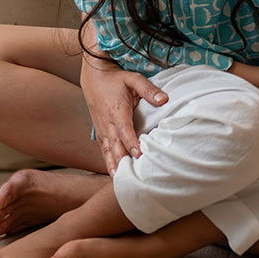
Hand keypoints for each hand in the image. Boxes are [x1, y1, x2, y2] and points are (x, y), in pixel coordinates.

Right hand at [80, 54, 166, 174]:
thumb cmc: (116, 79)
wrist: (94, 77)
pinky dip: (108, 162)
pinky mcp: (101, 132)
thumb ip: (149, 89)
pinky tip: (114, 173)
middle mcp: (107, 123)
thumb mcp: (134, 79)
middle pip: (115, 145)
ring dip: (114, 165)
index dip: (131, 142)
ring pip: (108, 150)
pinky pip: (104, 149)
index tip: (139, 154)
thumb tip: (164, 99)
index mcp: (116, 110)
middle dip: (123, 159)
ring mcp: (102, 129)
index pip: (124, 130)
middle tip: (132, 174)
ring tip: (120, 180)